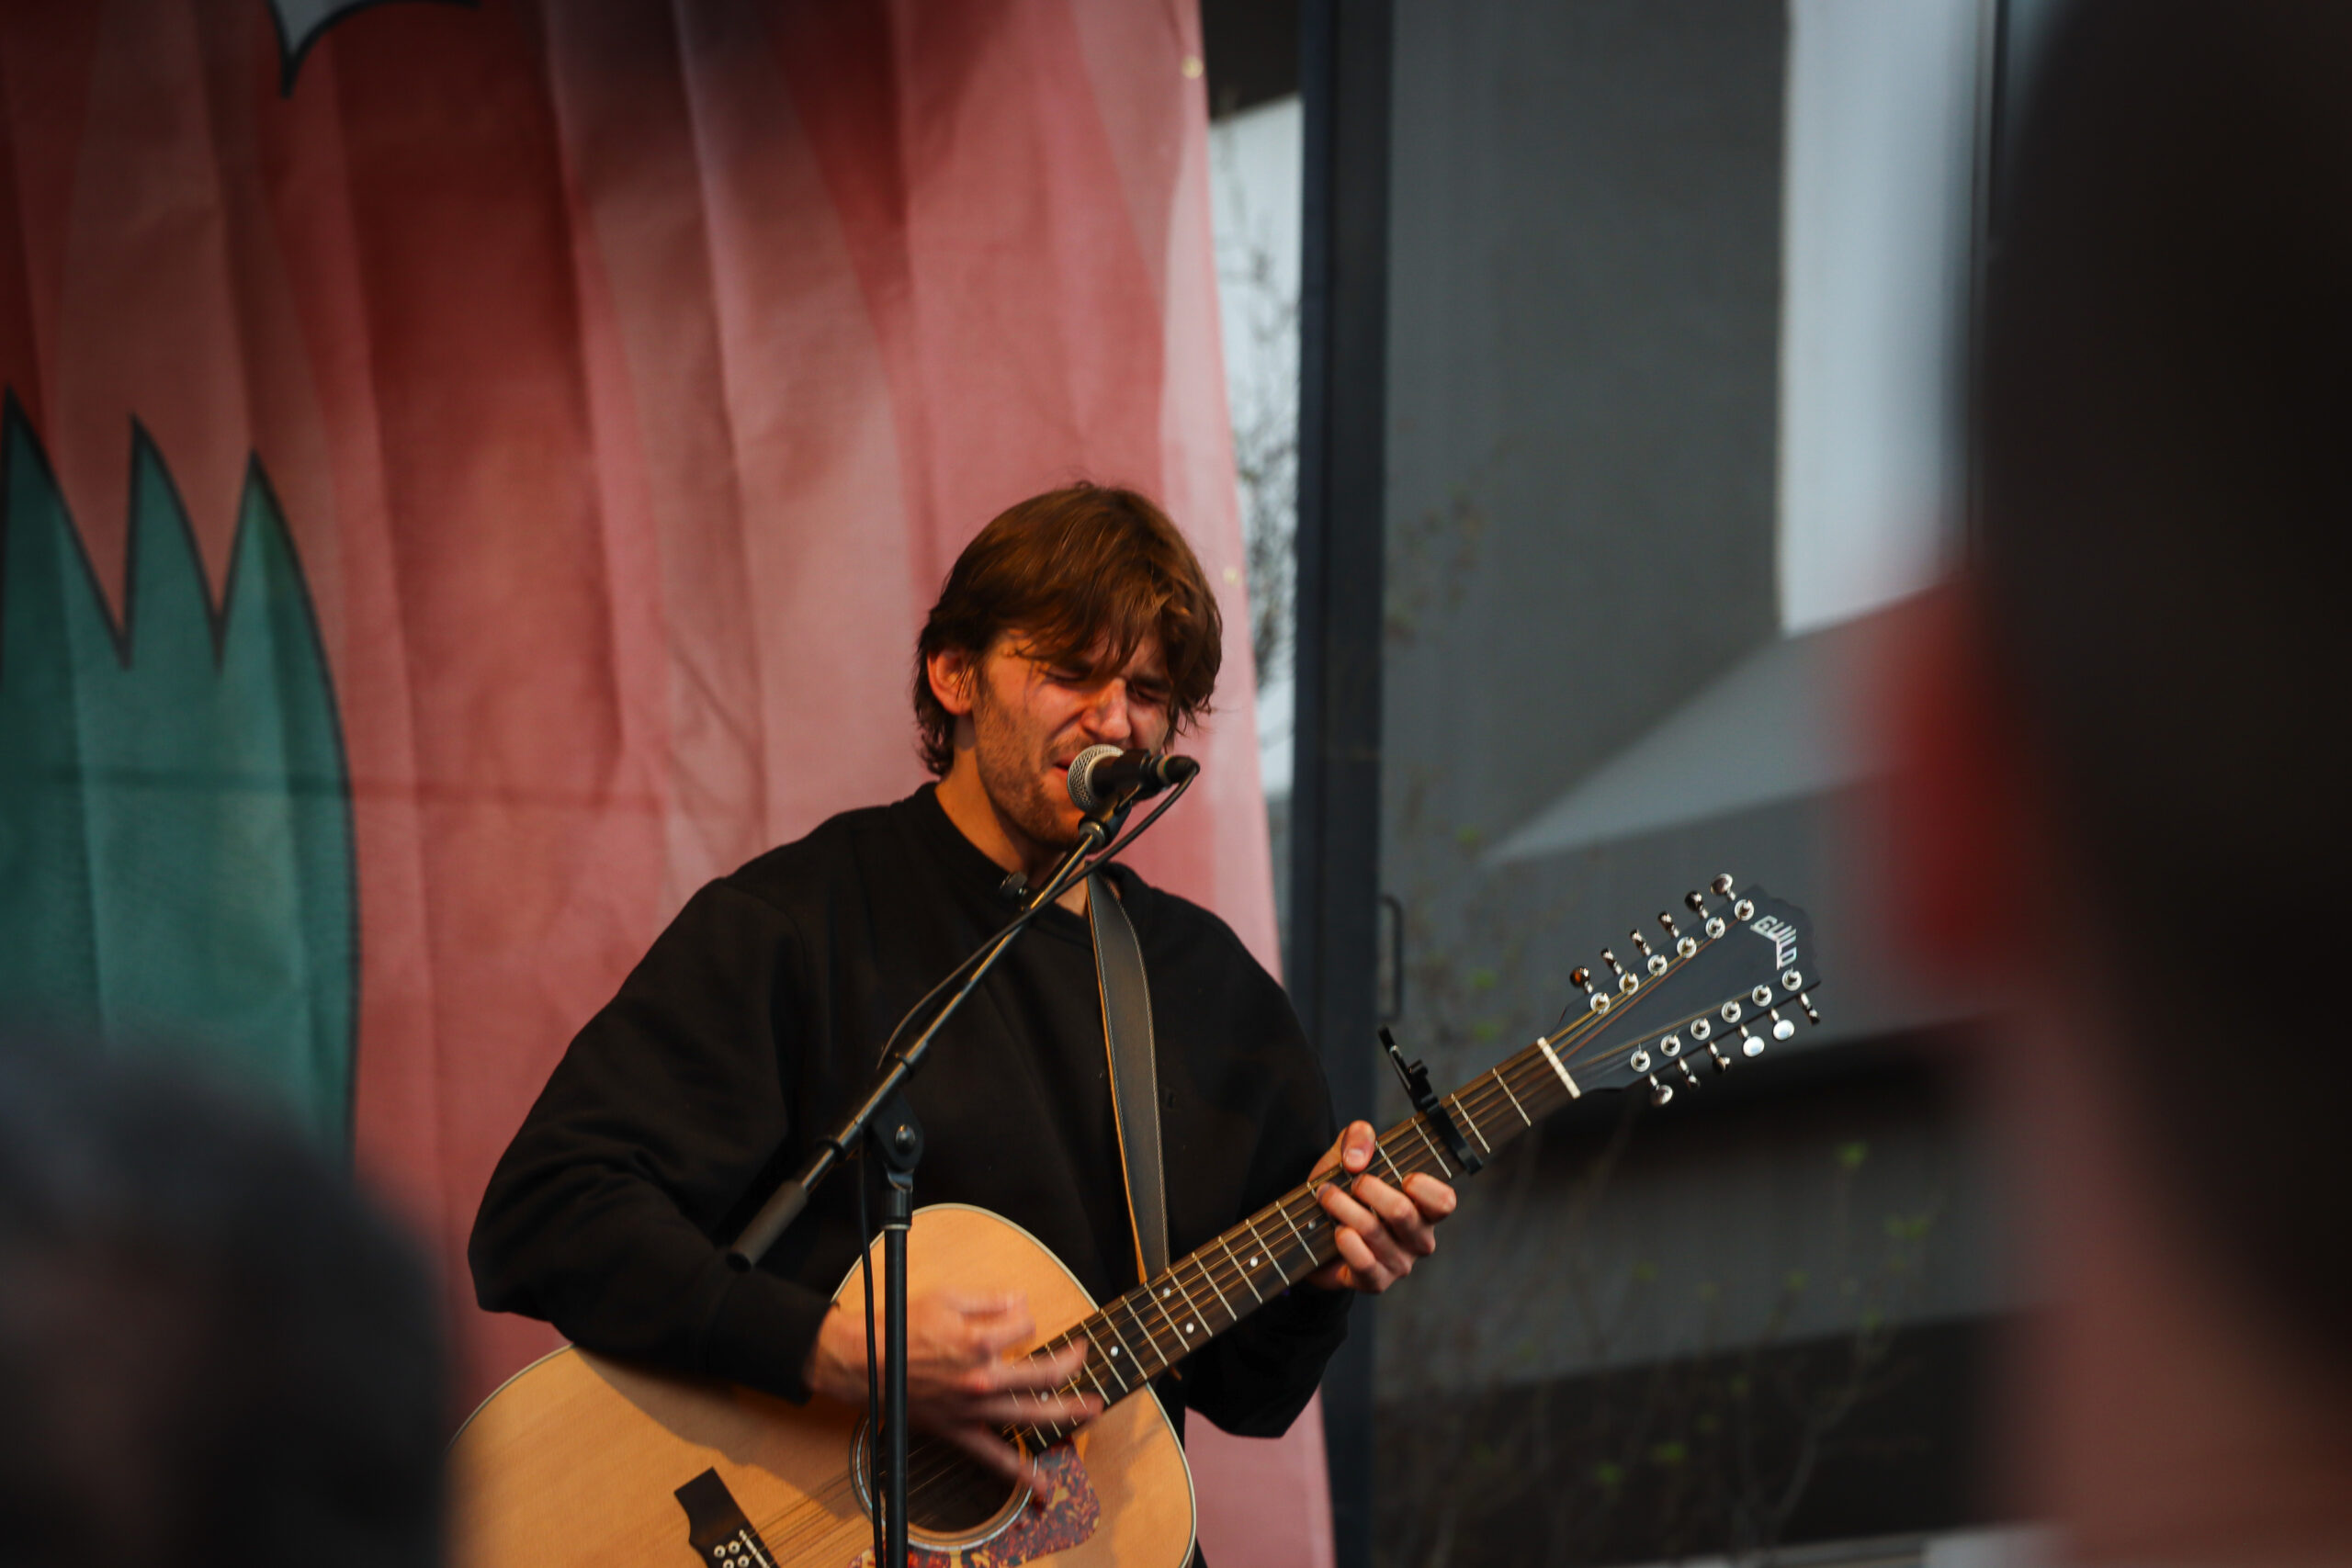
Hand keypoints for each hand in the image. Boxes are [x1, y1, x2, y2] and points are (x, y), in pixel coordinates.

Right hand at [802, 1289, 1099, 1489]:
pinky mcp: (961, 1430)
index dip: (1025, 1316)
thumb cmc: (902, 1327)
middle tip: (1083, 1356)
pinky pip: (994, 1457)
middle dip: (1072, 1363)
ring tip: (1094, 1409)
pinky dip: (1020, 1474)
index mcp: (980, 1341)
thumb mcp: (947, 1298)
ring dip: (1068, 1413)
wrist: (865, 1364)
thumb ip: (989, 1300)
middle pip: (1045, 1373)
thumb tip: (1021, 1302)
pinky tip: (1041, 1488)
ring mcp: (975, 1408)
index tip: (1017, 1315)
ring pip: (1032, 1415)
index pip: (1026, 1325)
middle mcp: (983, 1378)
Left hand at [1305, 1120, 1457, 1292]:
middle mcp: (1418, 1239)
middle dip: (1368, 1189)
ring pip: (1374, 1233)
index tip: (1401, 1176)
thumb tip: (1358, 1159)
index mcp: (1424, 1208)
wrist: (1312, 1230)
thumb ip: (1358, 1137)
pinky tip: (1337, 1231)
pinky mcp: (1375, 1282)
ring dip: (1344, 1208)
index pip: (1445, 1202)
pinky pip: (1365, 1265)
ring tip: (1327, 1196)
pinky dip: (1348, 1243)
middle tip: (1351, 1181)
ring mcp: (1398, 1264)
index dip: (1424, 1187)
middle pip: (1403, 1213)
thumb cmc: (1343, 1188)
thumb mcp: (1349, 1153)